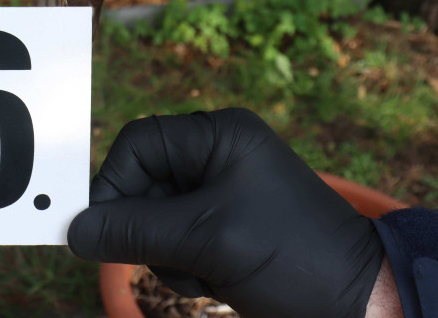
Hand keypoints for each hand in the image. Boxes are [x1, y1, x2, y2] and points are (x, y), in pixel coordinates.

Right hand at [67, 109, 385, 317]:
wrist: (363, 304)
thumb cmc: (294, 257)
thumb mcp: (208, 240)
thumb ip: (135, 230)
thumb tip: (73, 231)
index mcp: (220, 136)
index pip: (139, 144)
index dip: (114, 183)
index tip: (106, 229)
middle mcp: (219, 156)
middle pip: (141, 182)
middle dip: (148, 227)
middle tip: (174, 257)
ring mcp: (224, 194)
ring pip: (154, 218)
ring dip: (167, 253)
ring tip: (206, 272)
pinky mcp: (226, 230)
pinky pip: (176, 242)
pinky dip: (183, 266)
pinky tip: (214, 281)